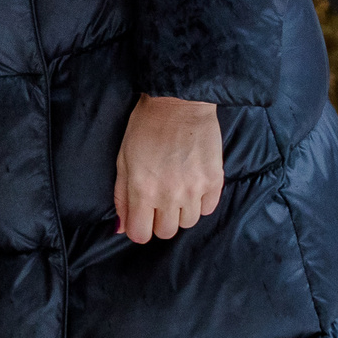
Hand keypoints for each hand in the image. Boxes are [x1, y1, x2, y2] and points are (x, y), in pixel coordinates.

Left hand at [113, 94, 223, 243]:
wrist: (179, 103)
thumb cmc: (145, 128)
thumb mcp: (123, 160)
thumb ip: (121, 196)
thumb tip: (123, 228)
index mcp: (142, 190)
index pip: (140, 234)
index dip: (138, 228)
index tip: (140, 218)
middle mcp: (169, 195)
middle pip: (166, 232)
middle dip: (159, 221)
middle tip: (158, 201)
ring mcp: (194, 190)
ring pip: (188, 223)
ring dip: (180, 211)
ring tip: (176, 187)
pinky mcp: (215, 182)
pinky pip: (208, 209)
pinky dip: (200, 201)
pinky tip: (192, 183)